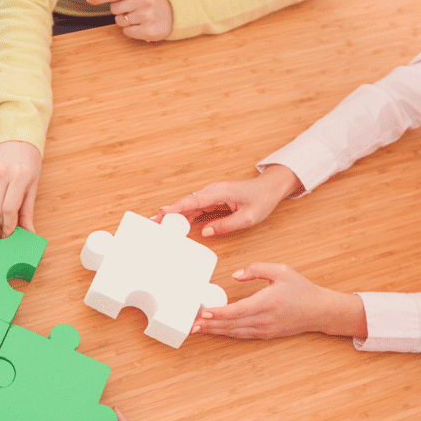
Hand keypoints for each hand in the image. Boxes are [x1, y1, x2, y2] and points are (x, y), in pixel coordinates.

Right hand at [0, 141, 41, 236]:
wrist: (16, 139)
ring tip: (4, 202)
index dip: (9, 226)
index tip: (9, 234)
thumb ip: (28, 211)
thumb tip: (29, 233)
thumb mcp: (33, 186)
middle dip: (3, 220)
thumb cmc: (28, 163)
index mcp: (19, 176)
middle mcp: (1, 172)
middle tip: (8, 222)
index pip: (9, 209)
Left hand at [87, 0, 172, 41]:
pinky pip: (127, 32)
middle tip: (132, 8)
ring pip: (119, 21)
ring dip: (124, 20)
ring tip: (138, 16)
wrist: (172, 13)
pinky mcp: (149, 31)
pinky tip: (141, 25)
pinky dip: (130, 30)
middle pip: (114, 8)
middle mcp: (145, 0)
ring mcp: (148, 16)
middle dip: (119, 9)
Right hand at [153, 165, 301, 236]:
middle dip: (168, 213)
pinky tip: (175, 224)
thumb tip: (205, 232)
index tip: (160, 213)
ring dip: (174, 215)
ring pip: (188, 206)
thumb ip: (226, 225)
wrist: (269, 188)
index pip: (193, 202)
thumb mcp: (248, 218)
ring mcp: (211, 194)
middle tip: (151, 223)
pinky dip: (184, 215)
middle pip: (185, 203)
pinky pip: (195, 208)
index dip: (176, 208)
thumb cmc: (261, 200)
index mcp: (220, 193)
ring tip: (158, 226)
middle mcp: (212, 191)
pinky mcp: (212, 199)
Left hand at [192, 263, 366, 339]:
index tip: (204, 313)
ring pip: (235, 332)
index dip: (219, 313)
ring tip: (197, 329)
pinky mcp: (266, 334)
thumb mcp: (281, 271)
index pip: (238, 310)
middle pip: (232, 325)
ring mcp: (265, 329)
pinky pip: (242, 335)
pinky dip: (227, 333)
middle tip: (191, 325)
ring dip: (215, 331)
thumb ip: (256, 269)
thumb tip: (235, 275)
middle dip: (210, 326)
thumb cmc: (301, 289)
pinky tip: (215, 330)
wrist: (321, 311)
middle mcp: (265, 319)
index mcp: (267, 302)